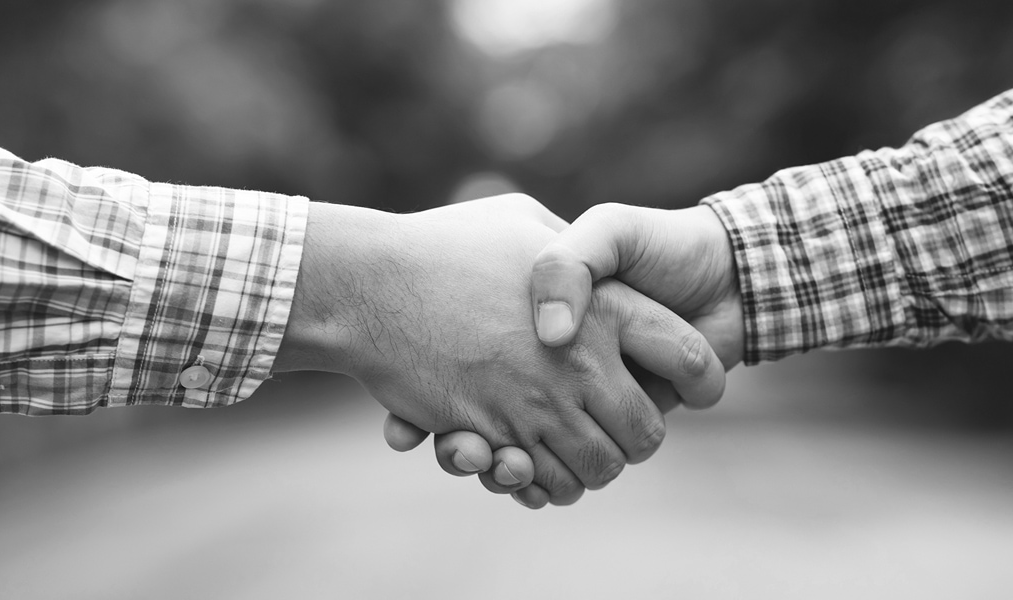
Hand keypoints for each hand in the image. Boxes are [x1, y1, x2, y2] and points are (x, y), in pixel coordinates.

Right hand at [278, 195, 724, 502]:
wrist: (368, 284)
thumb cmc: (444, 245)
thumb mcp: (522, 221)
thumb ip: (569, 249)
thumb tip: (589, 266)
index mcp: (602, 308)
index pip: (688, 358)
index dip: (700, 377)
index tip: (692, 383)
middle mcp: (579, 364)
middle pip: (646, 433)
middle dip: (639, 439)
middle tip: (622, 430)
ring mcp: (535, 405)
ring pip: (598, 469)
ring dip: (593, 468)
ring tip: (578, 450)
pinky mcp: (491, 436)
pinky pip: (540, 483)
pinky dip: (543, 483)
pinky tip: (532, 461)